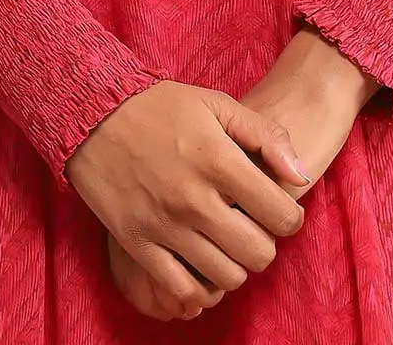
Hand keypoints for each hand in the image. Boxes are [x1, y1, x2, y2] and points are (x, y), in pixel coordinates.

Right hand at [64, 79, 309, 319]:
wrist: (92, 114)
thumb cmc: (158, 106)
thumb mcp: (215, 103)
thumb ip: (264, 135)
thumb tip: (300, 175)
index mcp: (217, 159)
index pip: (280, 214)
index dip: (291, 218)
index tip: (282, 211)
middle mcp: (193, 198)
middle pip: (258, 253)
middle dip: (266, 244)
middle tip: (254, 228)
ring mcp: (164, 225)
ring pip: (226, 276)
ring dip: (236, 265)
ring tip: (228, 244)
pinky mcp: (137, 244)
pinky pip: (182, 290)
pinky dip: (200, 287)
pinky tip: (201, 265)